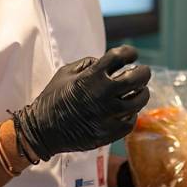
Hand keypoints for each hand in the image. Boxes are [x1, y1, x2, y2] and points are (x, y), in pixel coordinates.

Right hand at [14, 45, 150, 160]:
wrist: (42, 130)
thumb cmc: (53, 98)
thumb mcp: (66, 72)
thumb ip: (89, 63)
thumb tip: (110, 64)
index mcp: (91, 77)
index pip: (119, 56)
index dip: (129, 52)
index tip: (132, 55)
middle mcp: (103, 95)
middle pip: (137, 78)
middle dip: (143, 72)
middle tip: (142, 72)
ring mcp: (107, 116)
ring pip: (138, 101)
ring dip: (141, 93)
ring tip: (138, 91)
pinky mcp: (108, 133)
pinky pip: (130, 121)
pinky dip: (131, 113)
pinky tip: (127, 110)